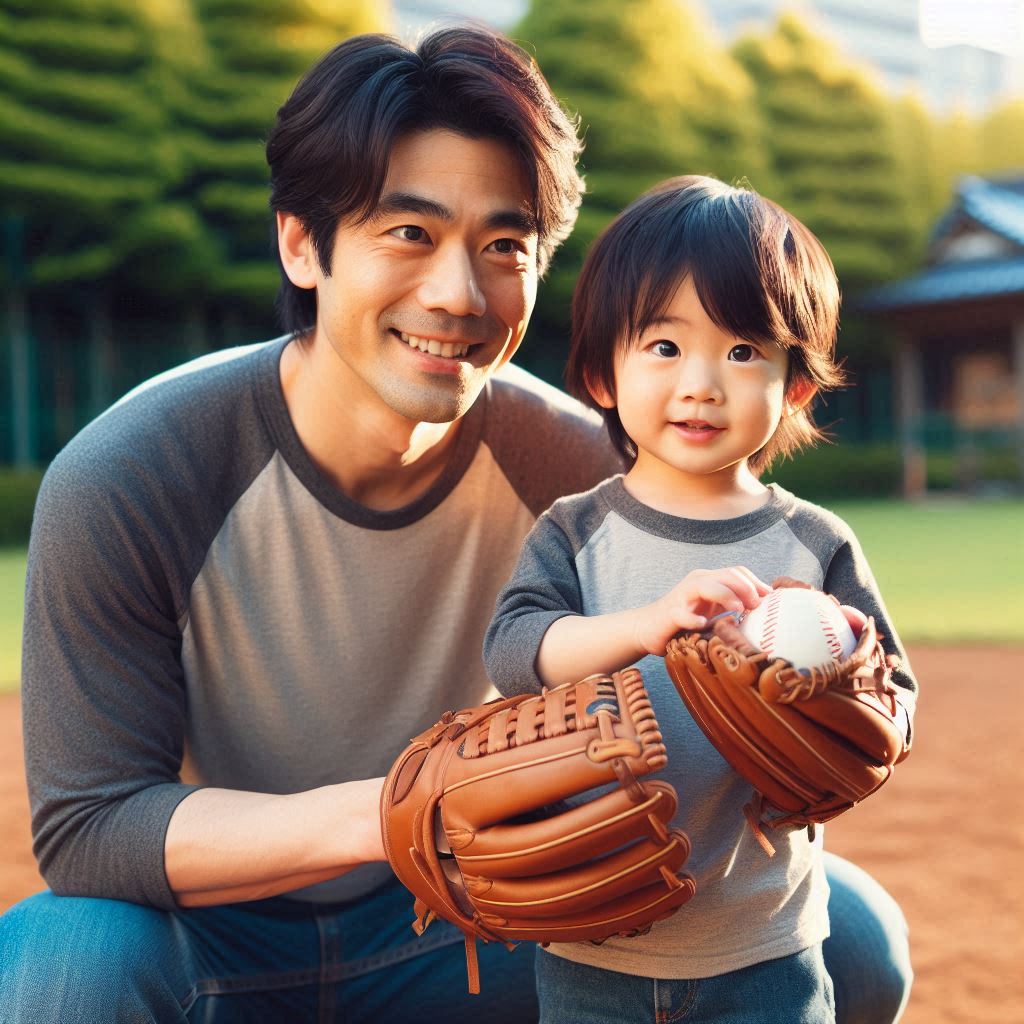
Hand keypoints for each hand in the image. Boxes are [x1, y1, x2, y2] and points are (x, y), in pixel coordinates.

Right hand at [635, 566, 769, 656]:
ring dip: (726, 596)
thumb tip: (764, 608)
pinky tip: (703, 625)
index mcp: (709, 579)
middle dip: (746, 588)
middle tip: (757, 606)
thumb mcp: (713, 609)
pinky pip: (682, 614)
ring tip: (738, 611)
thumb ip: (733, 604)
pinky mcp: (669, 613)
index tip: (770, 599)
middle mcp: (696, 582)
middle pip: (726, 575)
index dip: (756, 582)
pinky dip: (694, 619)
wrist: (648, 628)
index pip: (737, 572)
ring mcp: (682, 596)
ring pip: (706, 586)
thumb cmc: (685, 619)